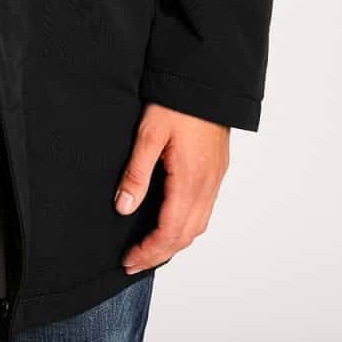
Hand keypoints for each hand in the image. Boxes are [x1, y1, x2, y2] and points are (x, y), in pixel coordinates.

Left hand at [114, 102, 229, 272]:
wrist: (208, 79)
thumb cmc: (177, 101)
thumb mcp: (149, 133)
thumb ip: (136, 173)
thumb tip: (124, 208)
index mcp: (190, 180)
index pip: (170, 231)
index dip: (149, 251)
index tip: (129, 260)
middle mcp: (207, 185)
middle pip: (186, 235)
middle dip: (159, 253)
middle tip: (134, 262)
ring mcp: (215, 178)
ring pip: (199, 225)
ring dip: (175, 242)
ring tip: (150, 249)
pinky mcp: (217, 170)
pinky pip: (205, 210)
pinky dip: (187, 225)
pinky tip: (172, 222)